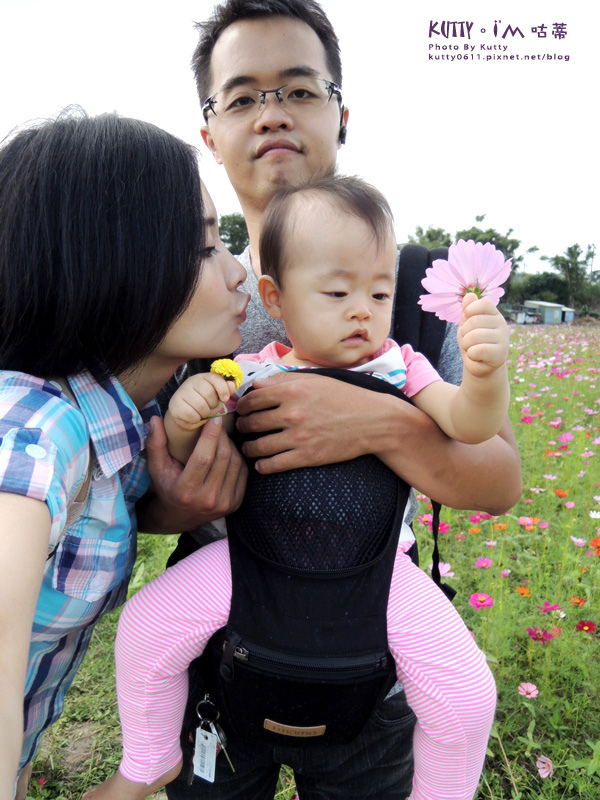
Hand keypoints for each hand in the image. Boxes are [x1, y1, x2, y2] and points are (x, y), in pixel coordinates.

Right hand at [139, 416, 246, 532]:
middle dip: (222, 436)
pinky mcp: (236, 502)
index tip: (214, 418)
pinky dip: (236, 457)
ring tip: (220, 437)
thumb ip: (155, 444)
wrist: (180, 518)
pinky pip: (242, 472)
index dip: (211, 436)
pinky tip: (227, 451)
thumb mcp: (156, 468)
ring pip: (235, 462)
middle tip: (217, 423)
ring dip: (230, 445)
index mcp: (186, 491)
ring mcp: (225, 503)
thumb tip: (155, 419)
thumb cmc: (167, 487)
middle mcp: (208, 500)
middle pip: (223, 457)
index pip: (203, 458)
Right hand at [168, 373, 232, 430]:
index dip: (223, 389)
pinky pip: (191, 415)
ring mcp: (181, 392)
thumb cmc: (205, 404)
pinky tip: (194, 417)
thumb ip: (225, 390)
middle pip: (209, 393)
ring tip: (202, 413)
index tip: (225, 398)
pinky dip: (196, 419)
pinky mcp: (175, 405)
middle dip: (213, 405)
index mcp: (203, 378)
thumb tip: (232, 384)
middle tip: (209, 408)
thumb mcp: (217, 397)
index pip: (215, 378)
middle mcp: (191, 382)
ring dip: (205, 413)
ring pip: (201, 405)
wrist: (187, 416)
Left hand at [235, 372, 375, 472]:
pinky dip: (262, 466)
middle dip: (242, 427)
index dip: (241, 406)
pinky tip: (261, 464)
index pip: (252, 400)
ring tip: (249, 448)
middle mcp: (292, 414)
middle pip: (251, 423)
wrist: (372, 421)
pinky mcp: (307, 457)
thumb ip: (283, 380)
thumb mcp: (314, 380)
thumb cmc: (343, 397)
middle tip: (241, 429)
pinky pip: (273, 465)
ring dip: (249, 448)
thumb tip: (256, 385)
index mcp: (292, 391)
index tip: (240, 411)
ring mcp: (298, 437)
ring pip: (258, 446)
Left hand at [457, 293, 509, 377]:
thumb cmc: (472, 342)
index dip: (470, 310)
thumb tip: (469, 295)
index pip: (484, 303)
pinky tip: (477, 357)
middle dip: (464, 333)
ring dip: (466, 345)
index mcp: (493, 314)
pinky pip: (477, 350)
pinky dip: (471, 355)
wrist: (479, 365)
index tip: (467, 319)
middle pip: (473, 321)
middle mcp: (502, 324)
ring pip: (473, 337)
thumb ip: (468, 310)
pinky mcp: (501, 354)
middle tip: (468, 341)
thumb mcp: (466, 324)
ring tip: (472, 349)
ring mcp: (503, 339)